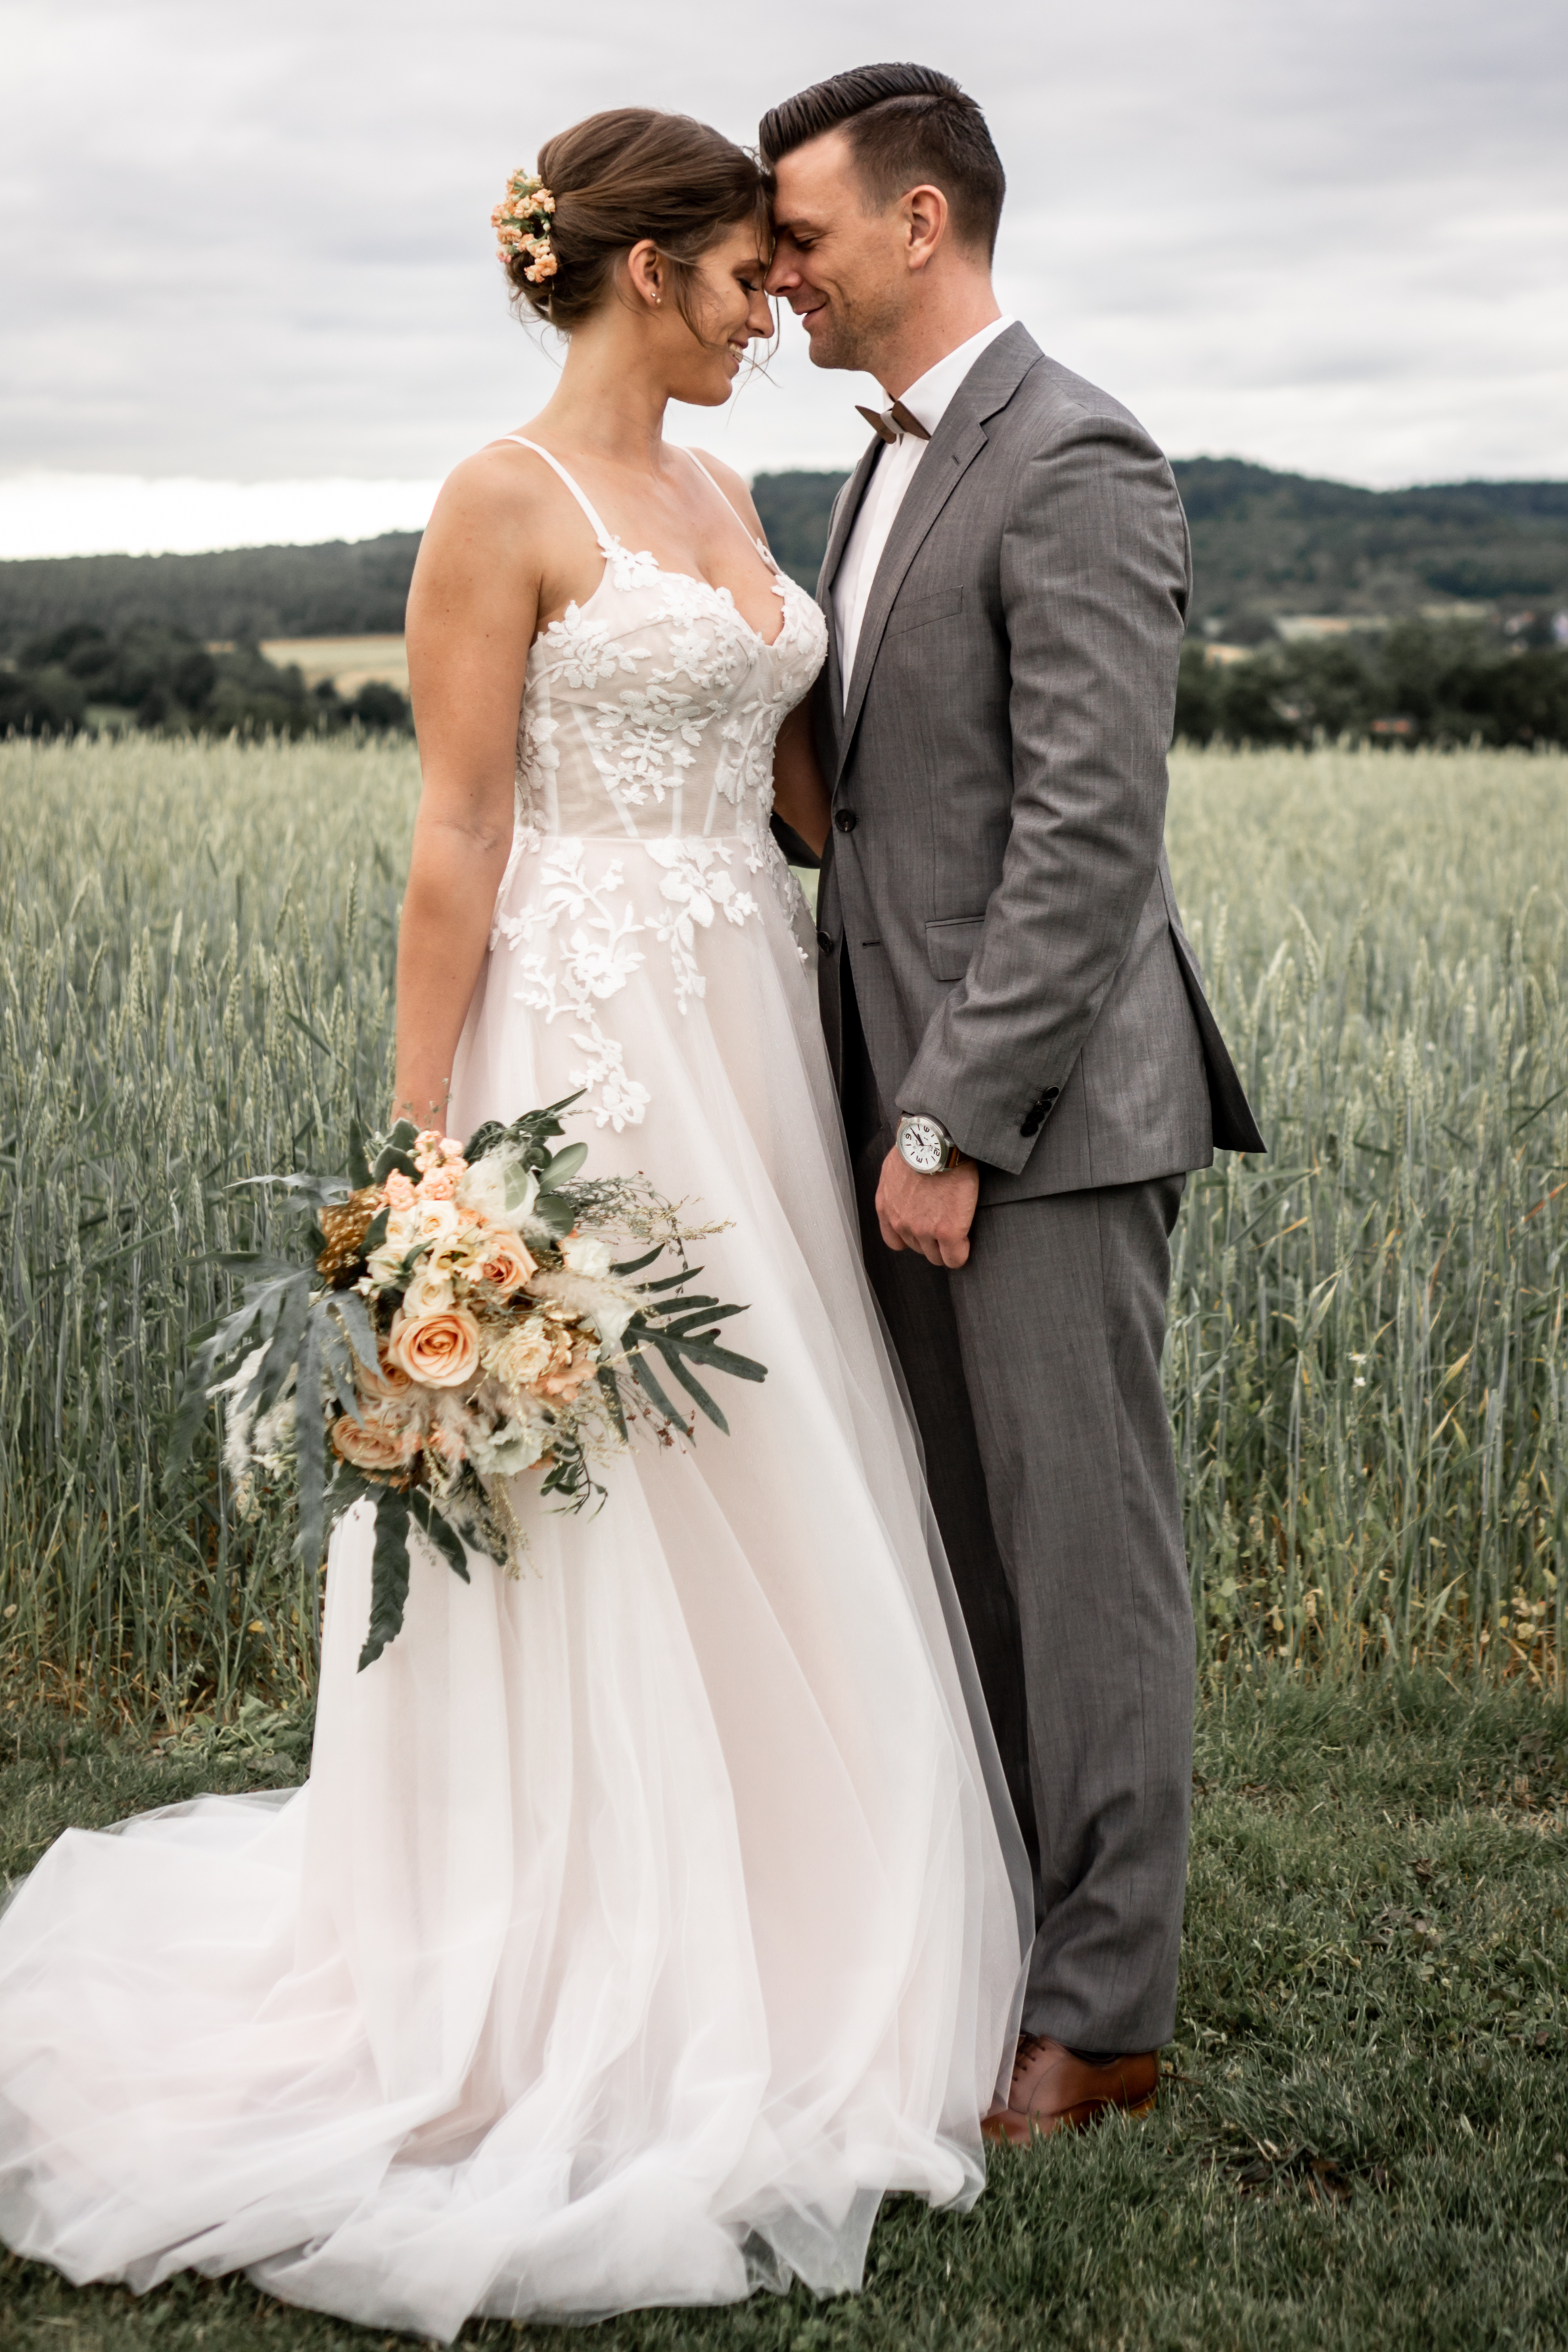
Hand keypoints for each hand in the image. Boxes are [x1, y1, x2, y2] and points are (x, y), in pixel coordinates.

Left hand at [875, 1147, 979, 1268]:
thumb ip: (896, 1188)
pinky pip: (955, 1258)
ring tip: (959, 1228)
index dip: (913, 1237)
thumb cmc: (920, 1144)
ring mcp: (923, 1229)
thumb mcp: (894, 1167)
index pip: (895, 1241)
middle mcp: (901, 1222)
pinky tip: (967, 1241)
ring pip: (937, 1257)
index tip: (925, 1229)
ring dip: (947, 1247)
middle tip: (947, 1223)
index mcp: (886, 1207)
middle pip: (919, 1249)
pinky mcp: (948, 1231)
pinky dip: (962, 1252)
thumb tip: (907, 1191)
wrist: (938, 1140)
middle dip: (933, 1240)